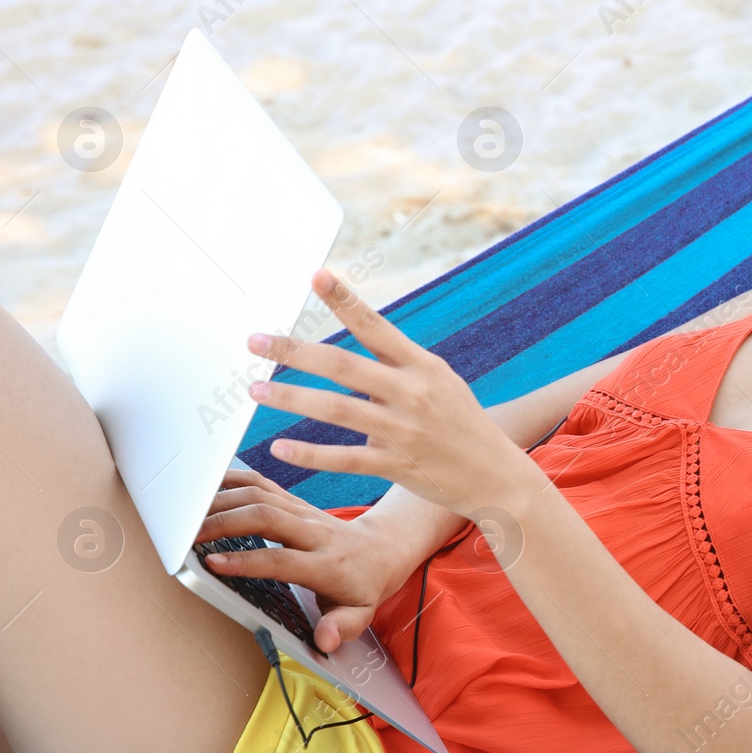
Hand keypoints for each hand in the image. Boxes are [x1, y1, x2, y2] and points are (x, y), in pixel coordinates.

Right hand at [196, 466, 420, 652]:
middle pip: (266, 517)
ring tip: (187, 514)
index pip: (282, 560)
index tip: (213, 563)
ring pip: (260, 495)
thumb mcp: (361, 615)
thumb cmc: (363, 587)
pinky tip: (207, 488)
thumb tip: (325, 639)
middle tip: (188, 536)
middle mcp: (314, 532)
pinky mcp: (294, 502)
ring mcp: (303, 512)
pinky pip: (262, 484)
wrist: (381, 550)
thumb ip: (343, 628)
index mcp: (327, 564)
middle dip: (224, 522)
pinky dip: (233, 480)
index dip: (247, 560)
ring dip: (222, 500)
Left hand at [243, 268, 542, 519]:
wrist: (497, 476)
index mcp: (423, 366)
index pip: (376, 326)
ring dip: (291, 398)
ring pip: (337, 410)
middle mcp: (413, 393)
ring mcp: (405, 430)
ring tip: (254, 389)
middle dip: (294, 350)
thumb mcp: (441, 383)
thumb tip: (350, 359)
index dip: (344, 300)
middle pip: (343, 366)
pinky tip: (279, 448)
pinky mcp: (398, 466)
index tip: (314, 276)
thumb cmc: (462, 425)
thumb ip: (397, 367)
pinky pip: (345, 458)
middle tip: (255, 340)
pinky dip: (310, 454)